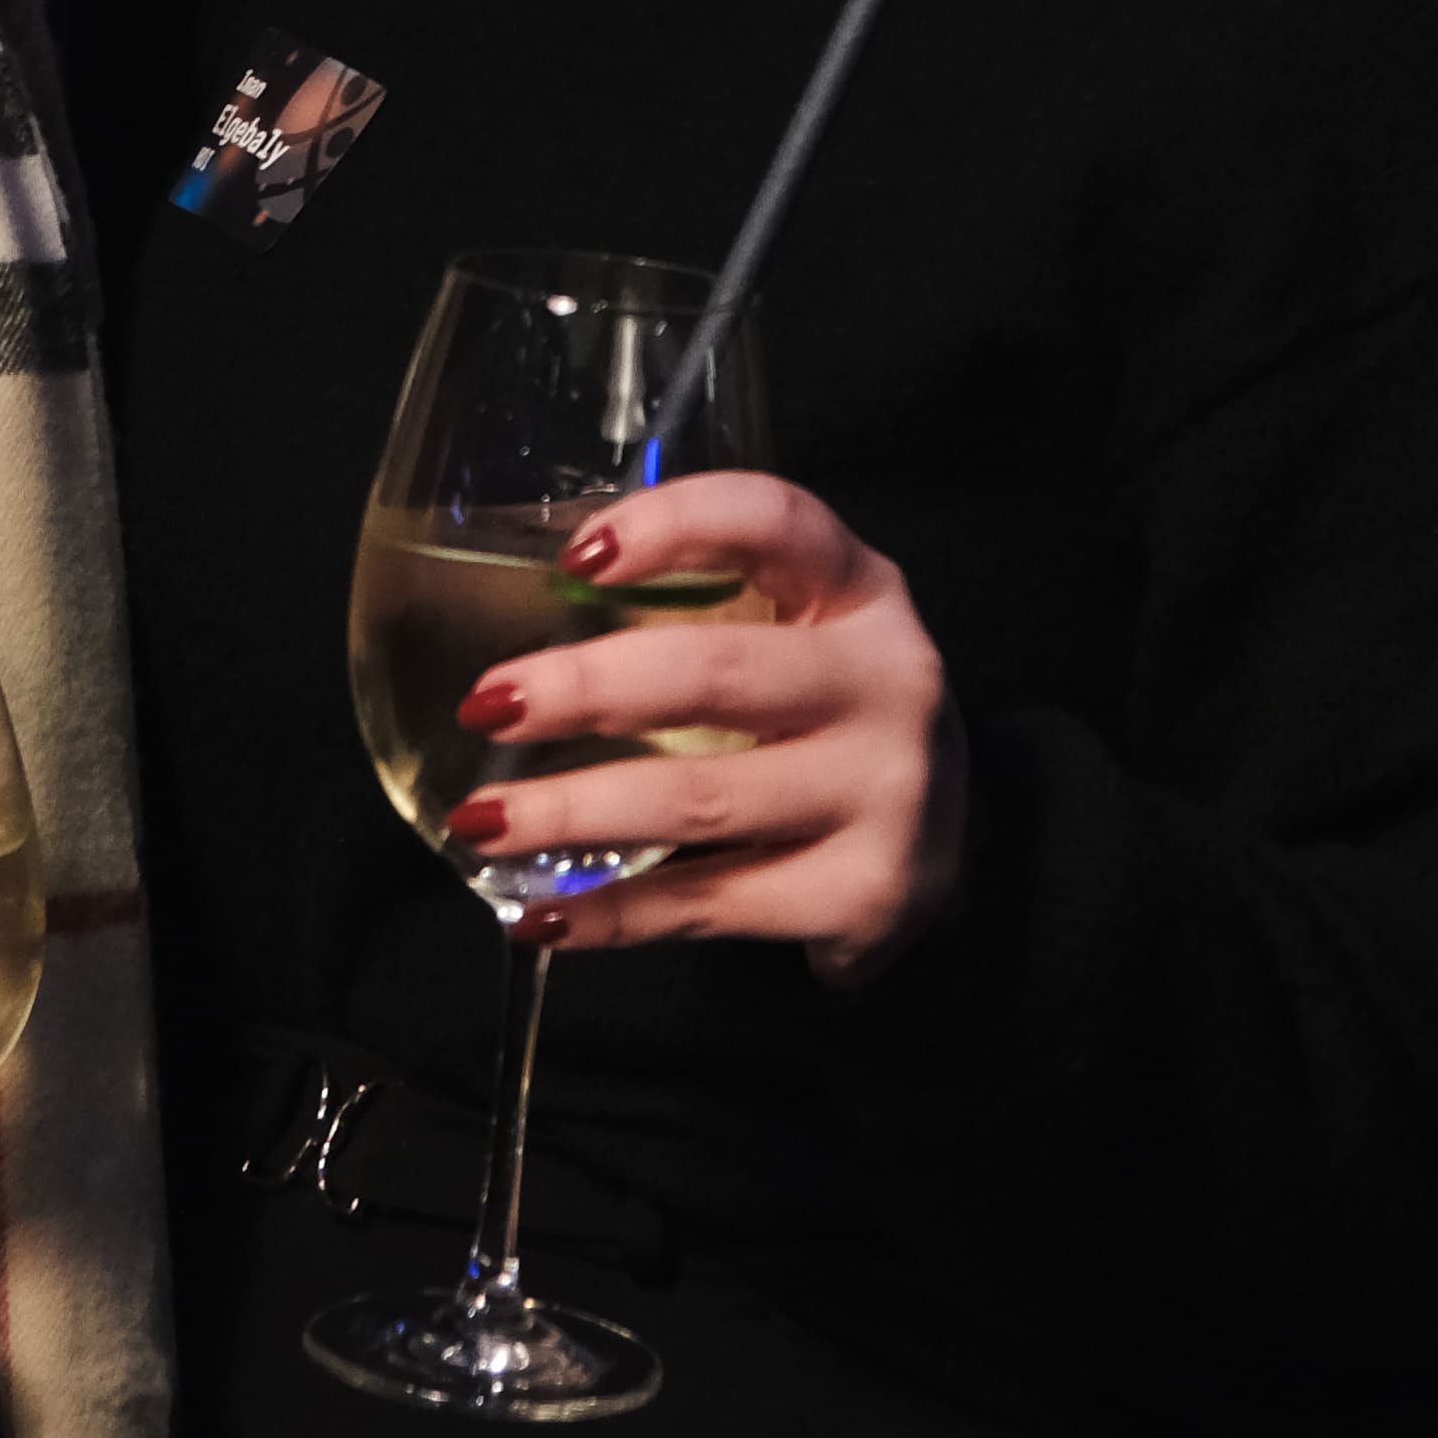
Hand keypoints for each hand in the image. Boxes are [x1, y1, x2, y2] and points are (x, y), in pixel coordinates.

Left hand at [445, 468, 969, 982]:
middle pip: (715, 672)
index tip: (574, 558)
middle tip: (486, 706)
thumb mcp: (806, 637)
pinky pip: (711, 903)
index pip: (774, 520)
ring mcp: (885, 794)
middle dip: (583, 689)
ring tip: (481, 822)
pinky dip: (612, 913)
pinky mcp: (864, 894)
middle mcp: (887, 683)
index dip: (670, 524)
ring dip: (573, 812)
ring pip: (699, 800)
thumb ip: (704, 613)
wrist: (956, 849)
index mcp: (861, 592)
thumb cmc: (835, 720)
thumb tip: (522, 631)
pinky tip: (542, 916)